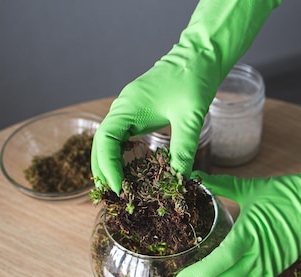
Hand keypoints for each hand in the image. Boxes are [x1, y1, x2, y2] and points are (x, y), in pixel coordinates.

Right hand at [91, 0, 279, 192]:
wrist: (200, 56)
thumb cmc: (193, 81)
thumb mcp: (190, 119)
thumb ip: (183, 150)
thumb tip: (179, 180)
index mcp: (127, 108)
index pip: (105, 143)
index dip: (109, 168)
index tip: (120, 189)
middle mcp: (122, 109)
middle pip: (101, 145)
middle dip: (104, 170)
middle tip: (114, 196)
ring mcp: (129, 110)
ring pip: (110, 142)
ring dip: (111, 164)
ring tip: (120, 188)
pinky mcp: (139, 112)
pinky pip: (123, 137)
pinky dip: (123, 155)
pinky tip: (132, 170)